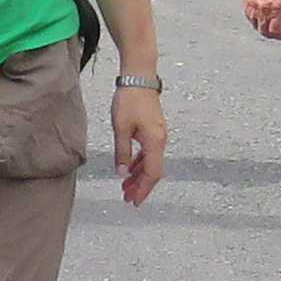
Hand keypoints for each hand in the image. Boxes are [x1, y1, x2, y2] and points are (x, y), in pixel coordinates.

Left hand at [112, 79, 169, 205]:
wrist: (139, 78)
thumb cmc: (129, 100)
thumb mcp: (121, 128)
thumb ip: (122, 152)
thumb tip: (122, 173)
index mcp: (155, 142)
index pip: (151, 173)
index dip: (143, 189)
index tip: (135, 201)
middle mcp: (160, 141)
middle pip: (153, 171)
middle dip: (141, 186)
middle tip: (128, 198)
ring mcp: (158, 135)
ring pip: (151, 162)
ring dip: (139, 176)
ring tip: (126, 186)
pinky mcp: (153, 130)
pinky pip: (149, 153)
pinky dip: (140, 163)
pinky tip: (130, 168)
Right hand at [242, 0, 280, 40]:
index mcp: (276, 7)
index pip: (275, 31)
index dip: (278, 35)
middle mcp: (264, 9)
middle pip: (264, 31)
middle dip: (270, 34)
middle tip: (275, 33)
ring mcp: (254, 6)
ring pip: (256, 25)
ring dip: (262, 28)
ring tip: (267, 25)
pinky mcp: (247, 2)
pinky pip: (250, 17)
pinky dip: (255, 20)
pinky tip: (259, 17)